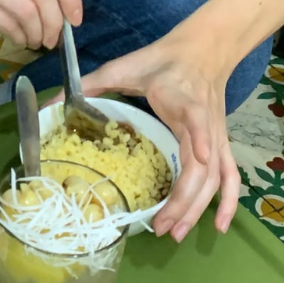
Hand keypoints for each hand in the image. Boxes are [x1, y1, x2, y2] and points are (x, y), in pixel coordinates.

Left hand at [79, 32, 239, 241]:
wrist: (205, 49)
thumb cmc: (164, 59)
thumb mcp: (128, 65)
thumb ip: (93, 83)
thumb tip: (53, 103)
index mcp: (183, 99)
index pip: (196, 119)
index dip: (199, 137)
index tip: (197, 156)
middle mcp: (205, 123)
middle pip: (203, 166)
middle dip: (184, 199)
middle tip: (159, 227)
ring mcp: (216, 136)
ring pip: (214, 177)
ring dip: (197, 208)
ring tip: (175, 233)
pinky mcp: (221, 144)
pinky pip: (230, 176)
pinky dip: (229, 202)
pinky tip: (220, 226)